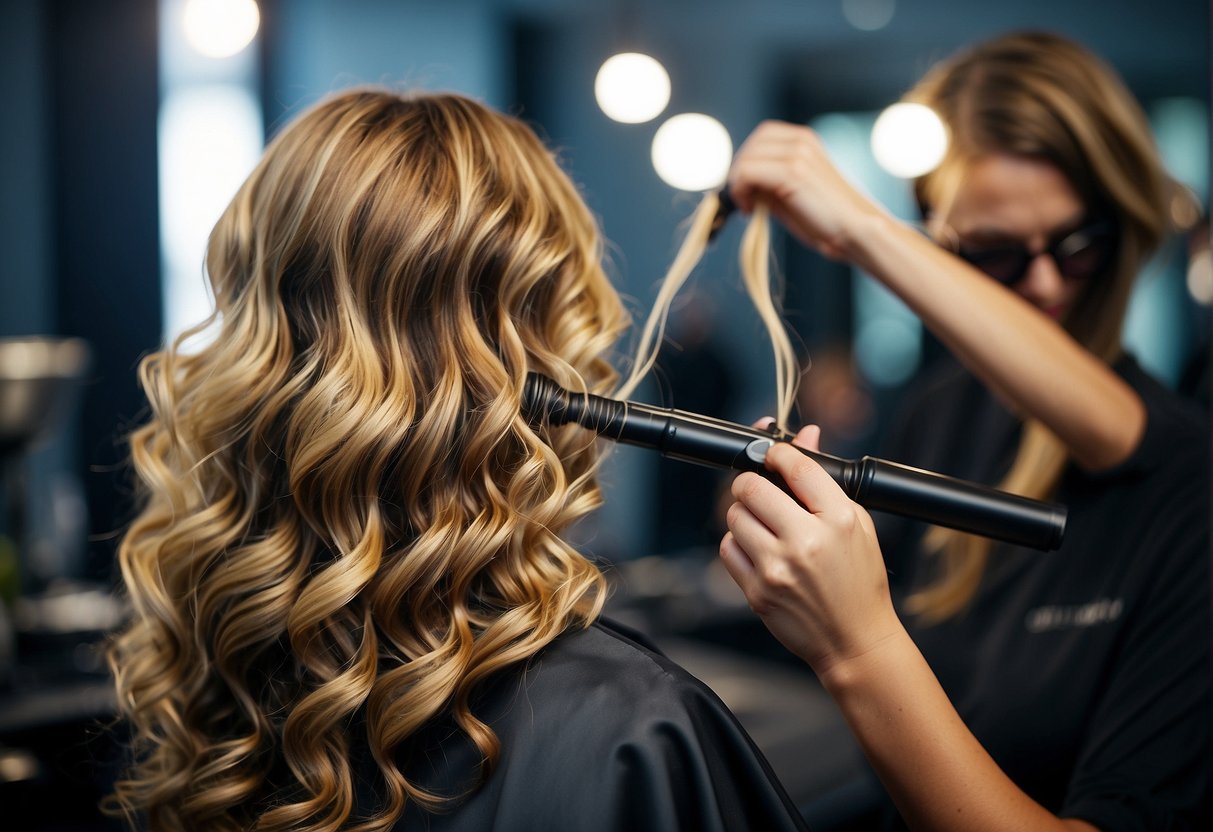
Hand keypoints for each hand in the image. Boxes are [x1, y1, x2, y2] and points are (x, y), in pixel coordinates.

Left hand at [719, 425, 902, 680]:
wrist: (855, 641)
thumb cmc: (859, 581)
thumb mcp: (857, 524)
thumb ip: (825, 481)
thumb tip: (807, 435)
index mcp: (838, 520)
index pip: (796, 466)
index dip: (777, 452)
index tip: (773, 455)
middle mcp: (806, 542)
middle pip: (751, 487)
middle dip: (752, 482)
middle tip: (761, 490)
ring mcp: (777, 568)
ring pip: (734, 516)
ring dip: (744, 514)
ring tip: (765, 526)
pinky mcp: (757, 591)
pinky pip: (728, 548)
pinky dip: (738, 543)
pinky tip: (759, 550)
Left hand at [727, 120, 888, 260]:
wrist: (855, 232)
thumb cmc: (825, 220)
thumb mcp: (791, 193)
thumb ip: (768, 182)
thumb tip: (739, 182)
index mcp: (804, 141)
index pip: (761, 138)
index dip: (747, 163)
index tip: (749, 192)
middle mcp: (801, 140)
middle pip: (751, 146)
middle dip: (739, 174)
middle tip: (745, 202)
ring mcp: (798, 152)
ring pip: (745, 159)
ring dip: (738, 185)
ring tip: (749, 207)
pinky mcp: (793, 170)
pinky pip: (747, 172)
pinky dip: (740, 192)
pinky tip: (750, 210)